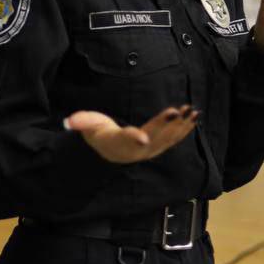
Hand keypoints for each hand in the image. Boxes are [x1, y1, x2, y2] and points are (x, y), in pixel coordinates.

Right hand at [65, 105, 198, 163]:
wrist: (111, 152)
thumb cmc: (99, 135)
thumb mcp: (89, 127)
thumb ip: (81, 123)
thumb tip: (68, 121)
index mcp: (120, 143)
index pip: (127, 140)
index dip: (135, 139)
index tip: (143, 137)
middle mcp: (138, 149)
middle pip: (154, 137)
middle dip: (166, 125)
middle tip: (177, 111)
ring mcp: (151, 150)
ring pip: (168, 138)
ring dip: (181, 125)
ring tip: (192, 111)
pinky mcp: (160, 146)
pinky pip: (174, 138)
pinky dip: (185, 128)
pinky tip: (194, 117)